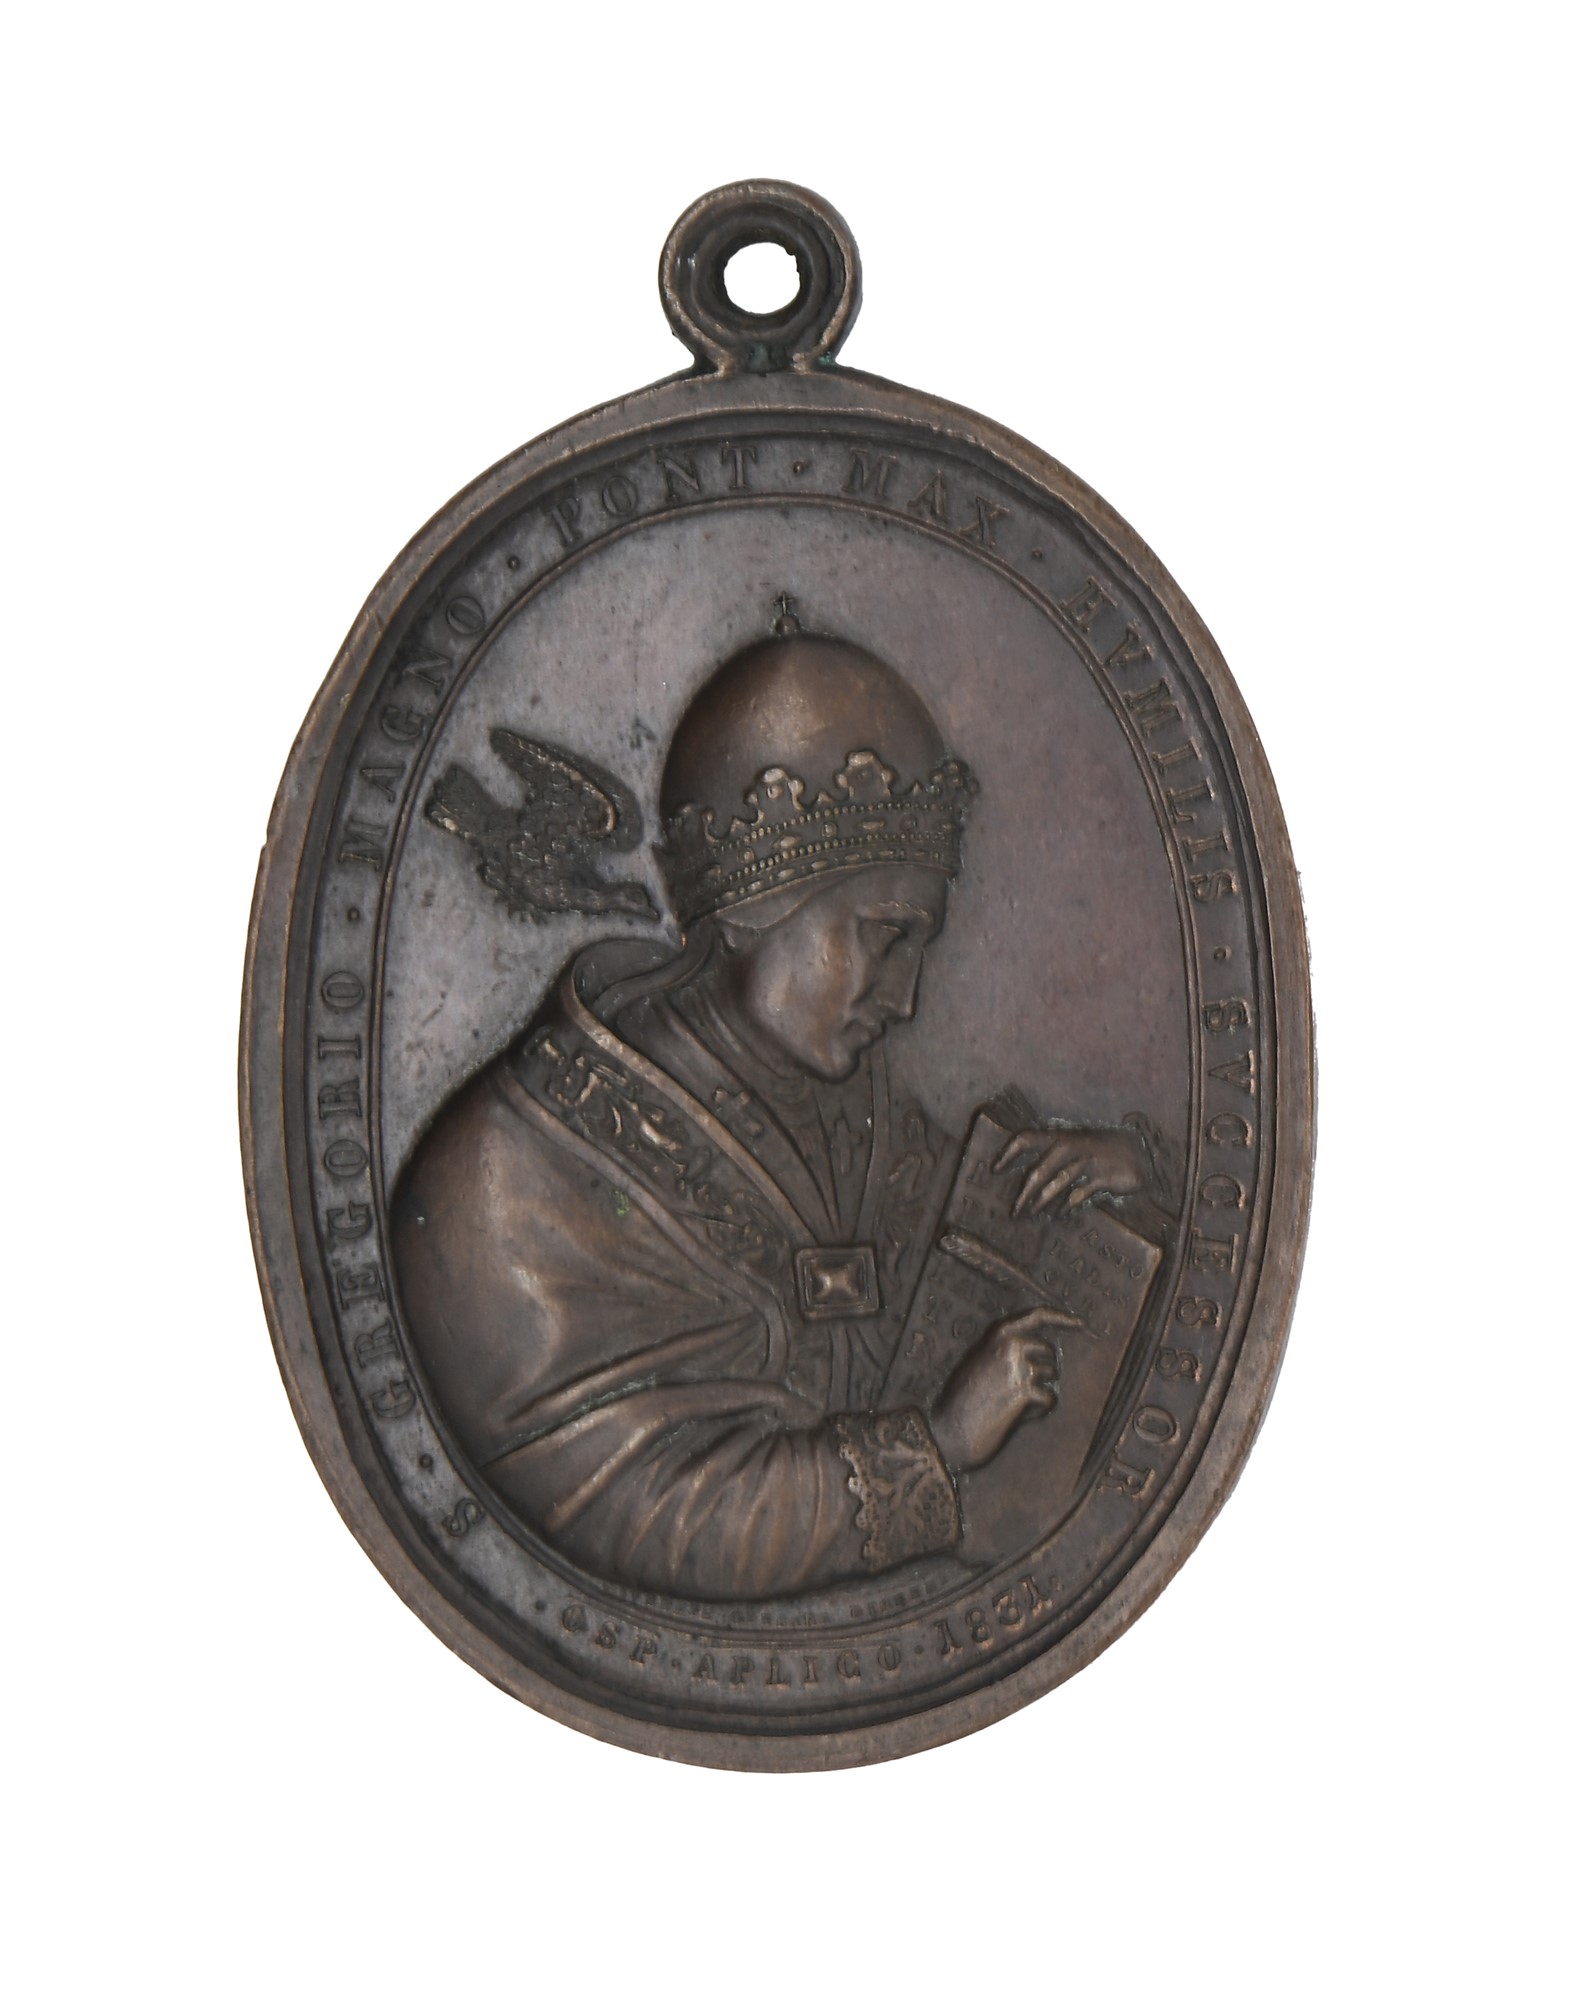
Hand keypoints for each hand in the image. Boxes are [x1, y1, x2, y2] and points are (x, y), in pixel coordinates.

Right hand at [929, 1307, 1062, 1471]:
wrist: (949, 1430)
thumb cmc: (962, 1398)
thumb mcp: (978, 1361)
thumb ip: (1004, 1350)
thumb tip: (1040, 1350)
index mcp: (999, 1334)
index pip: (1037, 1315)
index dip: (1062, 1317)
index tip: (1081, 1323)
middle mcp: (1011, 1345)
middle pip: (1049, 1352)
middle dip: (1041, 1371)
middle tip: (1016, 1390)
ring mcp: (1019, 1367)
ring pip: (1050, 1376)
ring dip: (1037, 1393)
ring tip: (1010, 1403)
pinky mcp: (1026, 1391)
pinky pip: (1050, 1399)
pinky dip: (1038, 1411)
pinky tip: (1015, 1416)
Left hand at [994, 1122, 1151, 1217]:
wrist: (1138, 1150)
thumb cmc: (1098, 1150)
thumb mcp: (1074, 1146)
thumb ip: (1052, 1157)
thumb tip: (1026, 1180)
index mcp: (1059, 1136)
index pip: (1026, 1138)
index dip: (1008, 1153)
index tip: (995, 1170)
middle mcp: (1070, 1146)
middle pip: (1039, 1170)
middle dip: (1024, 1193)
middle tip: (1014, 1211)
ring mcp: (1087, 1161)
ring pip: (1058, 1183)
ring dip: (1042, 1202)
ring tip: (1032, 1214)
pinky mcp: (1103, 1176)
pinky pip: (1080, 1194)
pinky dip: (1067, 1206)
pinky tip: (1060, 1214)